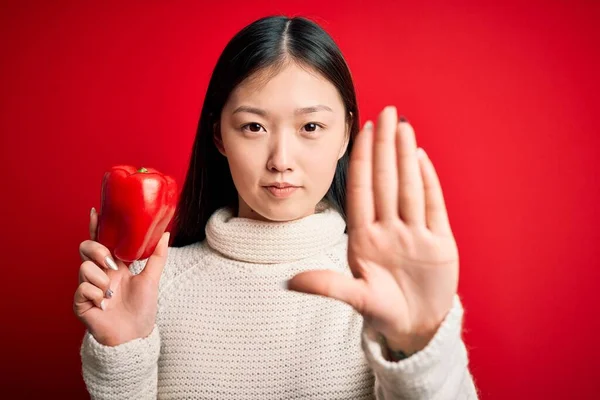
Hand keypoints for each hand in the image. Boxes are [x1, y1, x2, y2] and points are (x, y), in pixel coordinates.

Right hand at [73, 207, 168, 346]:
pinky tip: (103, 304)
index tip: (96, 211)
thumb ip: (157, 256)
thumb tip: (165, 232)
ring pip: (84, 268)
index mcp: (116, 266)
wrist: (134, 336)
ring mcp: (89, 288)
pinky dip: (95, 294)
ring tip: (111, 293)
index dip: (97, 227)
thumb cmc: (143, 310)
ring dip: (101, 279)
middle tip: (111, 262)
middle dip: (96, 250)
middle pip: (87, 248)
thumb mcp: (152, 279)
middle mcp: (101, 274)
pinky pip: (82, 288)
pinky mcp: (81, 303)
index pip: (103, 242)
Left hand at [287, 106, 458, 354]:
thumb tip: (291, 282)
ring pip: (410, 187)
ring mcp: (415, 234)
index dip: (361, 160)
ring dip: (406, 156)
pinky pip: (433, 205)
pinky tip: (422, 156)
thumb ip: (328, 286)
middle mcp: (390, 229)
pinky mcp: (440, 243)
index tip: (361, 130)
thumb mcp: (356, 299)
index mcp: (366, 237)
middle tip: (386, 111)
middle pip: (387, 180)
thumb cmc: (383, 312)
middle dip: (385, 146)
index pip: (362, 189)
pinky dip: (429, 181)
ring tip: (403, 126)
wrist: (416, 328)